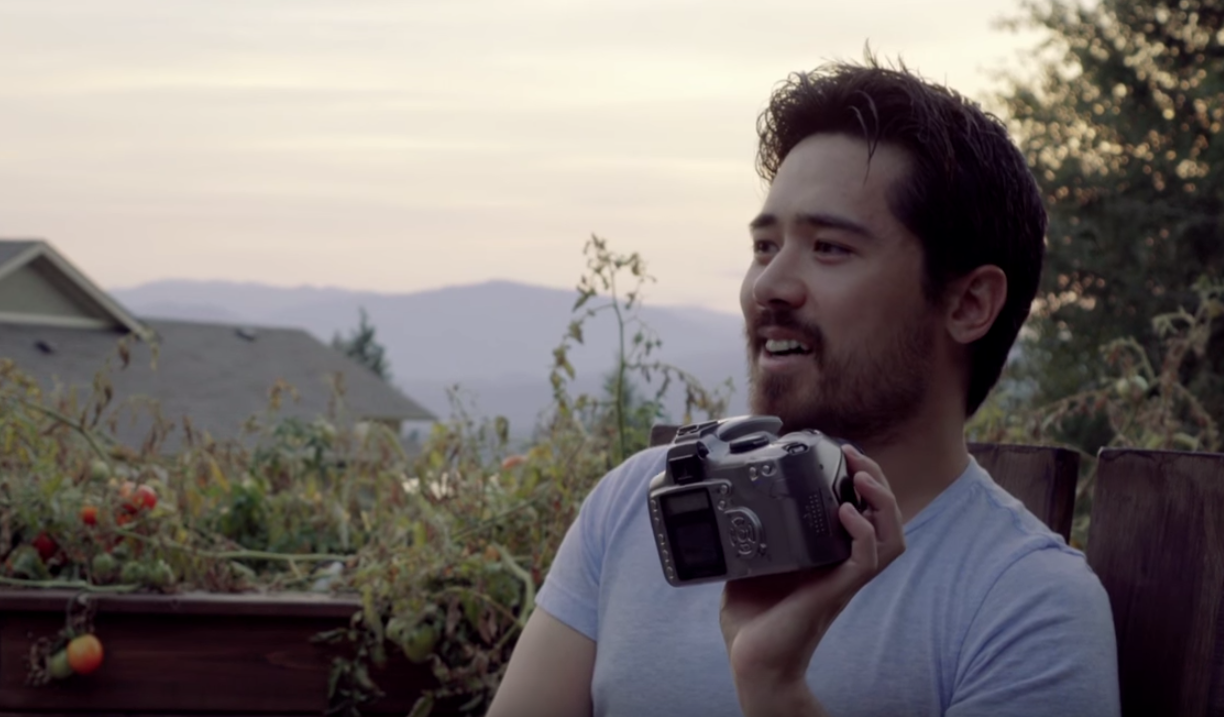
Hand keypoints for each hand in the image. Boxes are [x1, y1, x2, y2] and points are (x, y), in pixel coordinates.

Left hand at [718, 445, 905, 715]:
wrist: (752, 660)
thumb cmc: (754, 622)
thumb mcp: (748, 566)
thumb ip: (748, 538)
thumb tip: (728, 509)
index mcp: (829, 556)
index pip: (865, 513)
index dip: (862, 482)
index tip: (842, 454)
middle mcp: (844, 565)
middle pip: (886, 518)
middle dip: (877, 481)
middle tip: (855, 456)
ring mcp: (844, 579)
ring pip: (890, 537)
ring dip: (882, 503)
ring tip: (862, 478)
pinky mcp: (837, 592)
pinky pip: (866, 560)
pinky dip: (862, 532)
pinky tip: (846, 513)